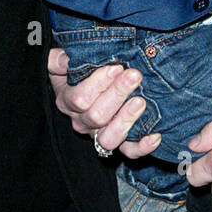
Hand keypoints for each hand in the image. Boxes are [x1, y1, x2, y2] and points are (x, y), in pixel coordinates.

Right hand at [47, 46, 162, 157]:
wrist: (84, 87)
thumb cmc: (74, 71)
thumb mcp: (59, 62)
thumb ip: (57, 59)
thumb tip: (66, 61)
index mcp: (67, 102)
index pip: (80, 98)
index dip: (99, 83)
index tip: (116, 67)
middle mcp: (82, 122)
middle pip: (97, 116)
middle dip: (118, 94)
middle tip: (134, 75)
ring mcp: (99, 135)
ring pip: (109, 138)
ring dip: (126, 119)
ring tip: (141, 101)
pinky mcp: (118, 144)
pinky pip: (128, 152)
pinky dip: (142, 146)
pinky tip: (155, 134)